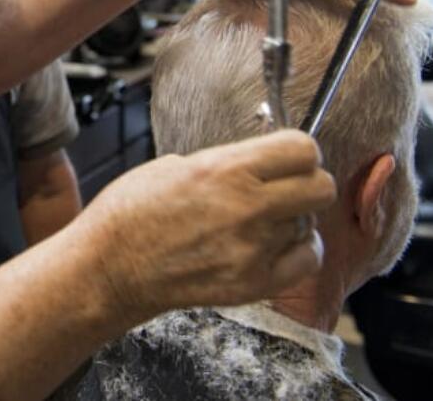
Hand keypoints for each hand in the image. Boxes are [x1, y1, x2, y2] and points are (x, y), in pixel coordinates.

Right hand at [77, 130, 335, 323]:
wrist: (110, 267)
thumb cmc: (130, 212)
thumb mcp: (174, 166)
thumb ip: (224, 163)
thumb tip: (257, 163)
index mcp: (224, 169)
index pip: (302, 148)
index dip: (299, 151)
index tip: (287, 158)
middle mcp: (246, 207)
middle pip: (322, 187)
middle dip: (308, 183)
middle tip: (285, 188)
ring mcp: (253, 249)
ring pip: (309, 224)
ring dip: (291, 220)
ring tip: (258, 223)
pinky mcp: (253, 283)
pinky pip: (307, 260)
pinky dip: (297, 252)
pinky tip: (273, 246)